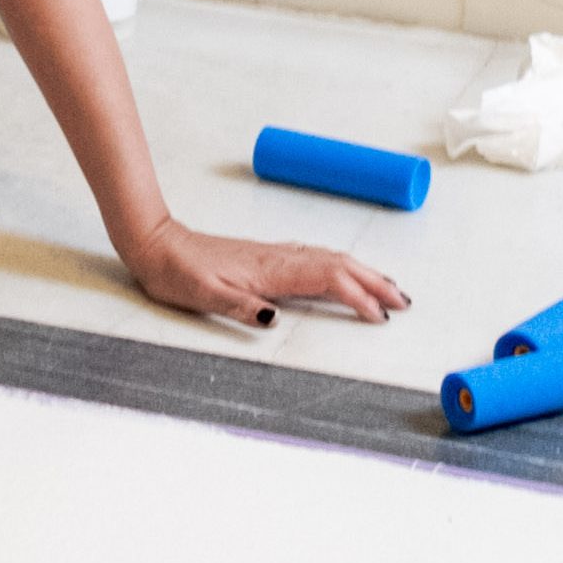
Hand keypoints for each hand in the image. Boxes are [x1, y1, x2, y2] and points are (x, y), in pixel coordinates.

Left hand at [123, 216, 408, 324]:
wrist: (157, 244)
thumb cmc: (177, 272)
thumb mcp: (203, 296)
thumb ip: (239, 306)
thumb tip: (274, 318)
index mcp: (270, 270)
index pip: (326, 279)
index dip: (357, 296)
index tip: (381, 316)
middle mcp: (278, 258)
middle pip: (338, 265)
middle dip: (374, 282)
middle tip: (404, 302)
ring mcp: (275, 255)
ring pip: (330, 259)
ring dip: (362, 273)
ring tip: (389, 289)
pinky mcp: (267, 256)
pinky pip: (315, 259)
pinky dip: (340, 266)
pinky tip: (345, 273)